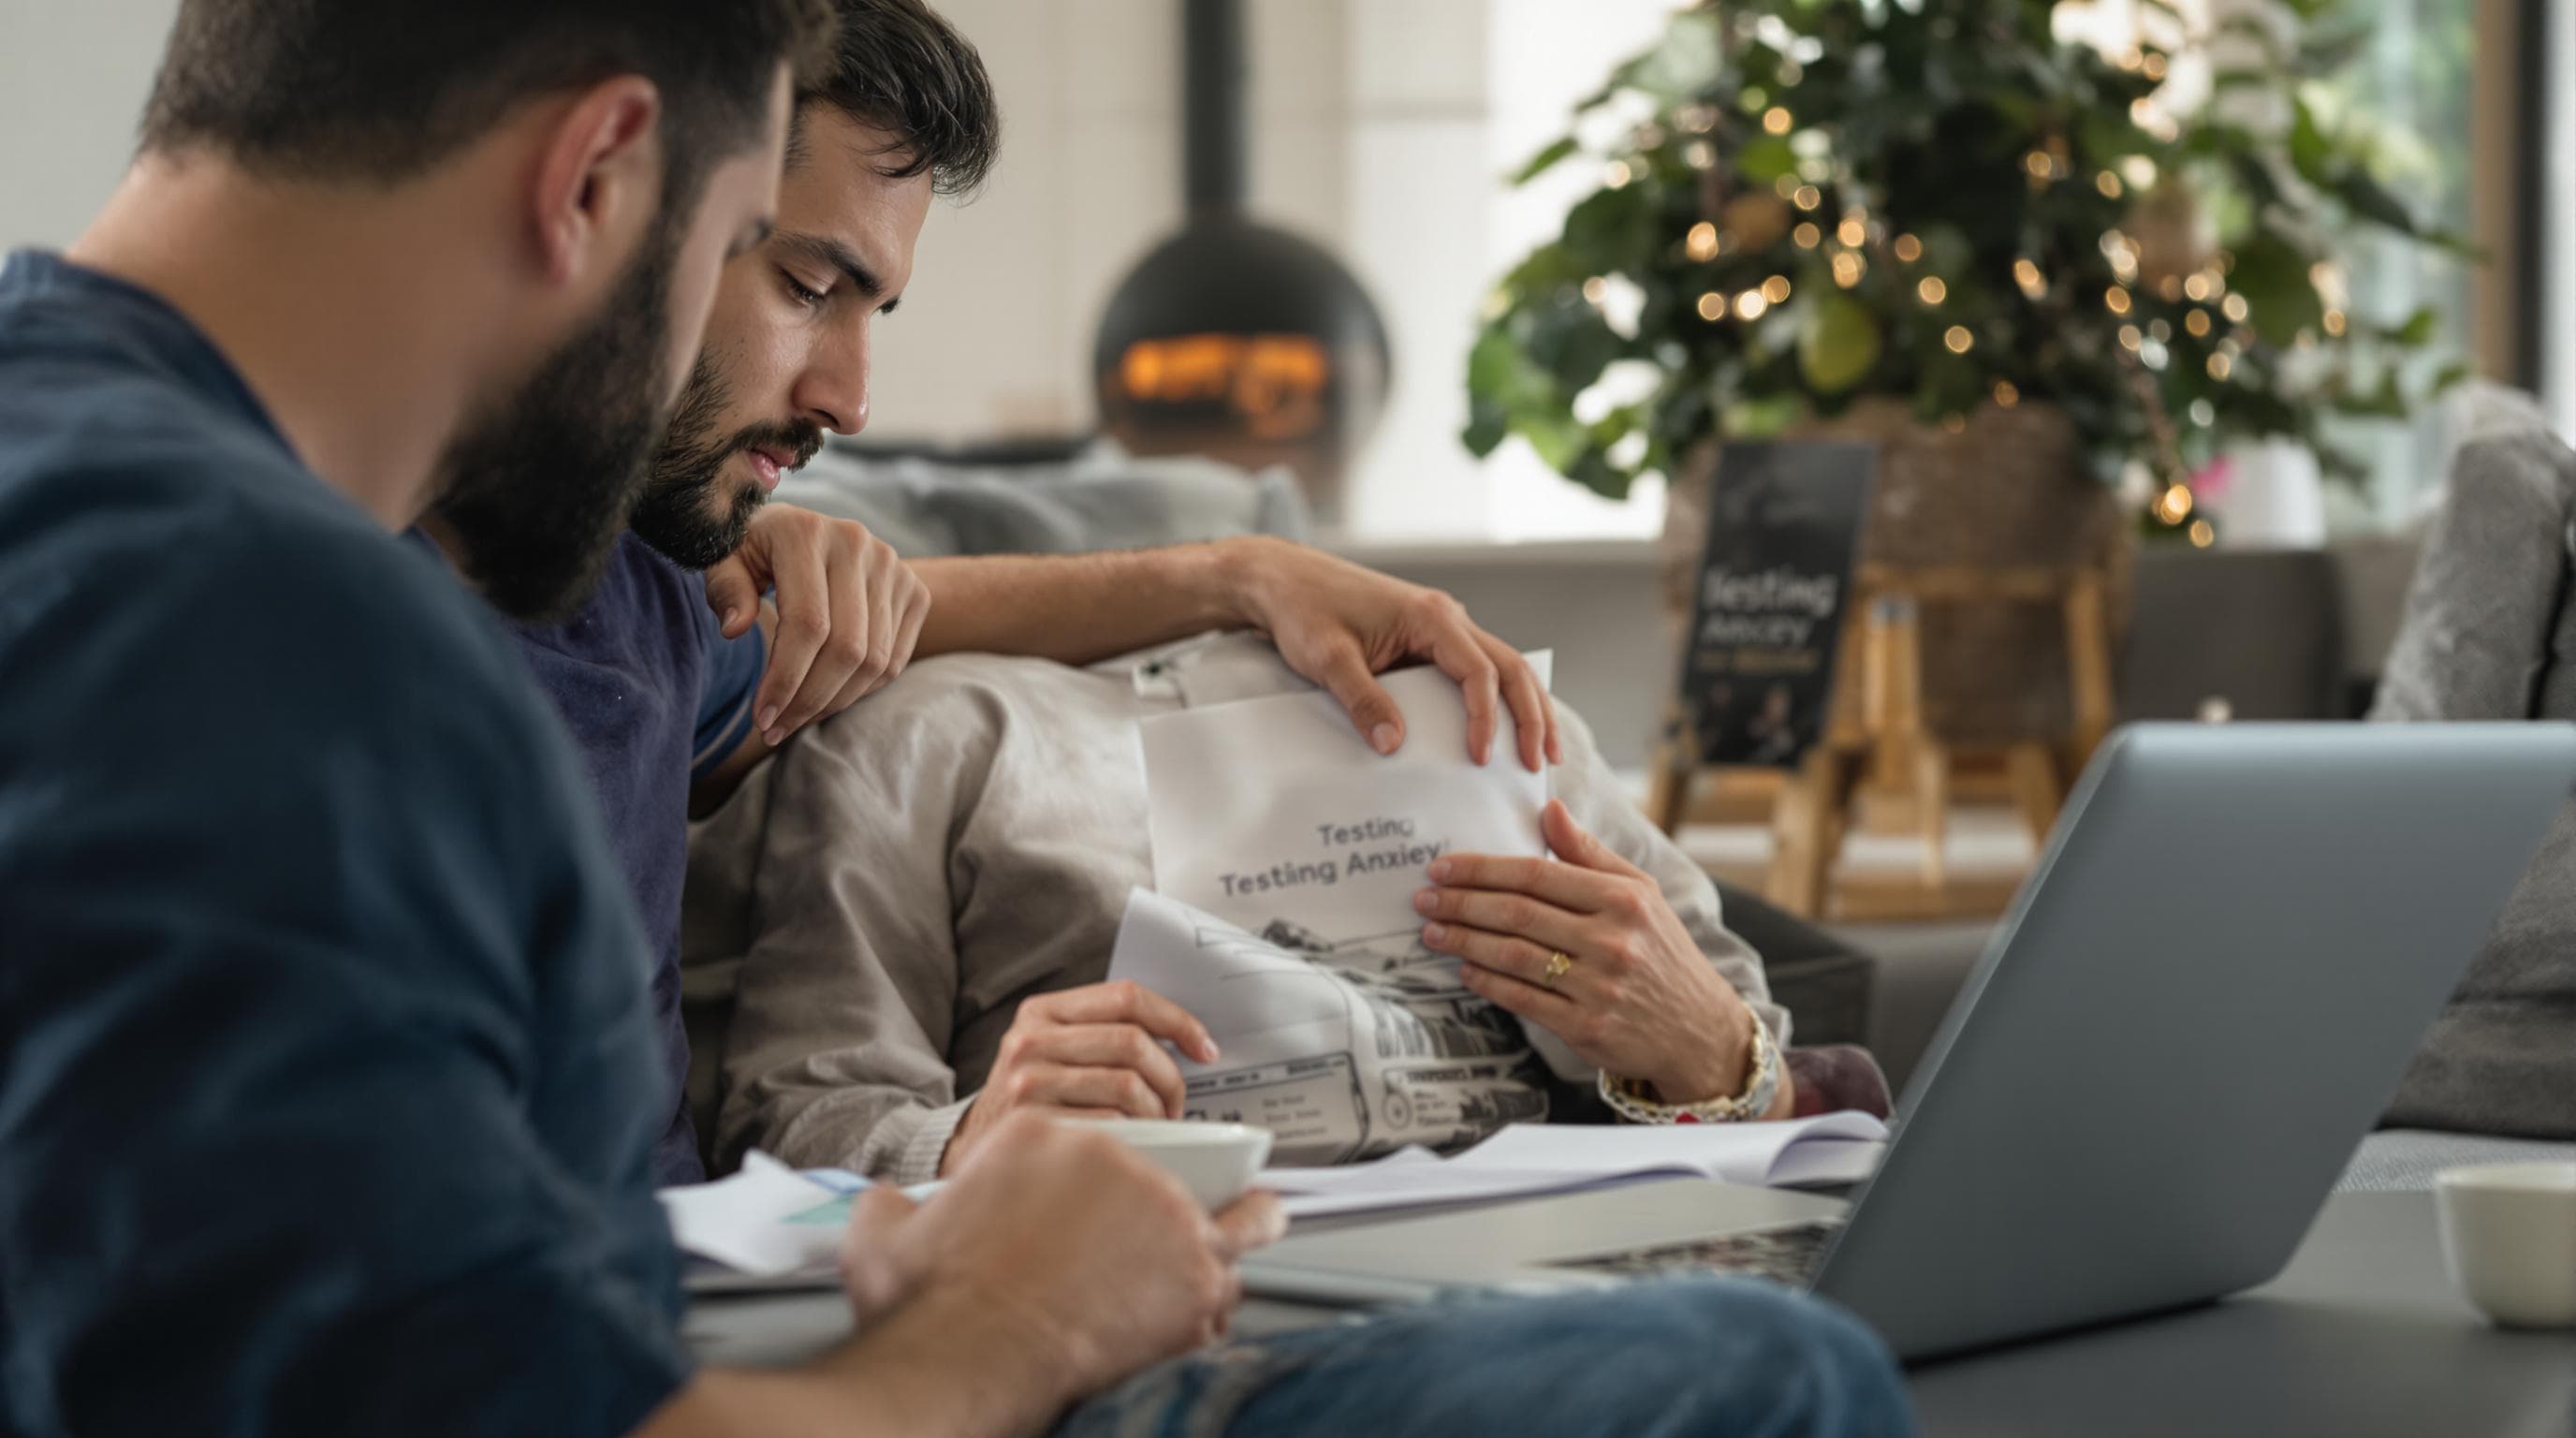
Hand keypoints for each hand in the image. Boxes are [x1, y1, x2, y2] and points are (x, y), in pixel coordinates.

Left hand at [704, 506, 931, 746]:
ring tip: (797, 719)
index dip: (786, 680)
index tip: (761, 718)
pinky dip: (861, 690)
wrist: (801, 529)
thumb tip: (735, 629)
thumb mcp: (723, 561)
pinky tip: (826, 698)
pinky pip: (894, 660)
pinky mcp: (913, 590)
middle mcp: (857, 543)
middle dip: (810, 701)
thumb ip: (725, 589)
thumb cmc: (753, 551)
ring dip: (834, 702)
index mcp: (806, 532)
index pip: (807, 624)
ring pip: (875, 660)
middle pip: (847, 648)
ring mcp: (892, 567)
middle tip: (775, 729)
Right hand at [839, 1113, 1284, 1408]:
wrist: (966, 1357)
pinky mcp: (1192, 1268)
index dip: (1099, 1177)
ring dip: (1231, 1227)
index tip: (1097, 1204)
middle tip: (1155, 1235)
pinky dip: (1227, 1283)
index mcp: (1040, 1132)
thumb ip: (893, 1207)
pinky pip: (1238, 1262)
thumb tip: (886, 1205)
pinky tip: (1221, 1297)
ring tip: (1232, 1241)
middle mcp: (1111, 1157)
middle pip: (1164, 1165)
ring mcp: (1161, 1210)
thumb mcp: (887, 1235)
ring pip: (1225, 1205)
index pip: (1090, 1133)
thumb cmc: (934, 1306)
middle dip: (1166, 1202)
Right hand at [941, 982, 1220, 1176]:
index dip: (1177, 1020)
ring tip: (1156, 1127)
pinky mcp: (1033, 1125)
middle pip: (1133, 1042)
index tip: (1204, 1048)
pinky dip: (1135, 1136)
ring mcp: (1027, 1082)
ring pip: (1128, 1085)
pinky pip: (1111, 1123)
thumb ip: (1103, 1034)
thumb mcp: (1053, 1053)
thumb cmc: (1033, 1103)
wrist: (975, 1154)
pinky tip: (1132, 1145)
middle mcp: (1030, 1040)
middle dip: (1171, 1077)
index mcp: (1042, 1012)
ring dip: (1157, 1112)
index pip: (1126, 997)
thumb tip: (1188, 1042)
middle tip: (1177, 1104)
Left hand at [1220, 537, 1561, 771]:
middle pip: (1510, 666)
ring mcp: (1439, 626)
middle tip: (1542, 762)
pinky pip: (1475, 669)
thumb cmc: (1302, 611)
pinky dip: (1497, 699)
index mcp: (1430, 617)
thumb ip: (1362, 699)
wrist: (1281, 580)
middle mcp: (1446, 617)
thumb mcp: (1327, 658)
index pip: (1479, 673)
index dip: (1486, 719)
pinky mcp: (1425, 638)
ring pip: (1501, 666)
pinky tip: (1503, 730)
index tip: (1479, 759)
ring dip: (1526, 706)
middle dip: (1532, 715)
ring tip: (1542, 750)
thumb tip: (1393, 745)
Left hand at [1414, 801, 1788, 1112]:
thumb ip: (1590, 853)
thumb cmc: (1661, 952)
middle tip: (1424, 898)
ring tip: (1432, 931)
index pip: (1538, 875)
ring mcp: (1599, 987)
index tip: (1443, 867)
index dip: (1483, 869)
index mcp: (1623, 900)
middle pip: (1519, 914)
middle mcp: (1613, 941)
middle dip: (1462, 903)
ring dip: (1465, 942)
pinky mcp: (1588, 1028)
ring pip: (1515, 957)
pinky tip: (1465, 969)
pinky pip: (1524, 1000)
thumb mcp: (1640, 893)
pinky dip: (1488, 983)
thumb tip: (1549, 809)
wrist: (1697, 1029)